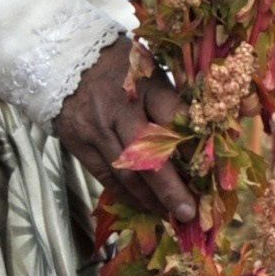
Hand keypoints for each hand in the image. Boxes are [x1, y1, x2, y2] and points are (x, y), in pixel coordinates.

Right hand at [56, 35, 196, 230]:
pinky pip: (105, 177)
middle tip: (189, 212)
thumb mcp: (150, 71)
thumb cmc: (119, 66)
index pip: (174, 119)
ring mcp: (95, 129)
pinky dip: (127, 195)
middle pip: (148, 156)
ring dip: (150, 199)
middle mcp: (118, 109)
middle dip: (170, 189)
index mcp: (144, 85)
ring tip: (170, 214)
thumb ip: (172, 102)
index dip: (193, 149)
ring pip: (125, 173)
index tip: (209, 174)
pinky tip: (144, 205)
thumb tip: (201, 143)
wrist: (65, 60)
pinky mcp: (78, 144)